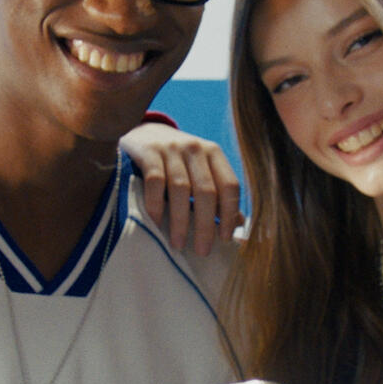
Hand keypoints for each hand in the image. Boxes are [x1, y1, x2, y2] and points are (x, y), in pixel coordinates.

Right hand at [120, 119, 241, 255]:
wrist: (143, 133)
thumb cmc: (177, 160)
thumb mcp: (200, 171)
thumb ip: (218, 194)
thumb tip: (239, 224)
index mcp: (214, 153)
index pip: (230, 185)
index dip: (229, 214)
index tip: (224, 238)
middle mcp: (196, 148)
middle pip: (207, 191)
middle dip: (205, 225)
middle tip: (202, 250)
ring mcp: (171, 148)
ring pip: (181, 189)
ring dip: (180, 220)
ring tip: (178, 243)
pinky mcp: (148, 151)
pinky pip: (155, 181)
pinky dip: (156, 204)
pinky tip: (156, 223)